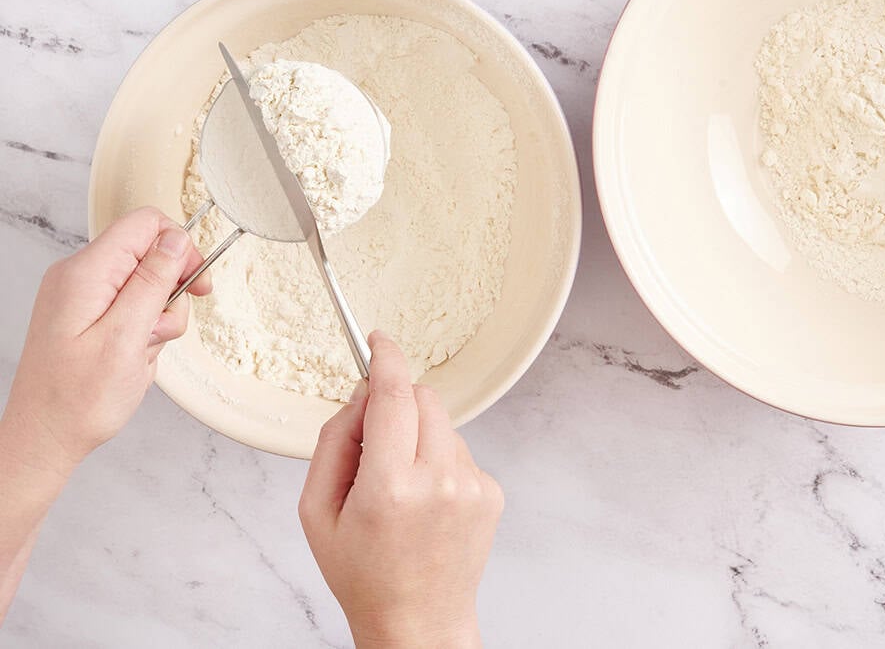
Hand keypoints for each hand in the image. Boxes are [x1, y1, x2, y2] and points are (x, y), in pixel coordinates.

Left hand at [2, 207, 209, 475]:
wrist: (45, 438)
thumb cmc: (78, 400)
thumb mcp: (126, 337)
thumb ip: (152, 282)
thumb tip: (175, 239)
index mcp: (86, 273)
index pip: (146, 224)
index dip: (180, 248)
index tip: (194, 284)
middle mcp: (80, 276)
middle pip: (148, 251)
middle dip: (171, 287)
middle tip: (168, 325)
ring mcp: (82, 295)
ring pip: (146, 281)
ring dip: (160, 314)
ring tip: (144, 347)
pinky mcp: (87, 314)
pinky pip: (132, 304)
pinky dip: (145, 327)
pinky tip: (135, 353)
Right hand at [300, 332, 503, 647]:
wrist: (418, 622)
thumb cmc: (362, 573)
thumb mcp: (317, 511)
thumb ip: (334, 441)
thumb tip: (362, 394)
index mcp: (389, 486)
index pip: (394, 395)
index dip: (386, 358)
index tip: (378, 341)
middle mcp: (438, 481)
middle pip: (422, 398)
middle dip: (396, 403)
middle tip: (374, 442)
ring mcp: (471, 486)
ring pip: (442, 421)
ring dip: (418, 435)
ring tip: (400, 486)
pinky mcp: (491, 492)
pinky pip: (460, 448)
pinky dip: (439, 459)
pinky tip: (425, 500)